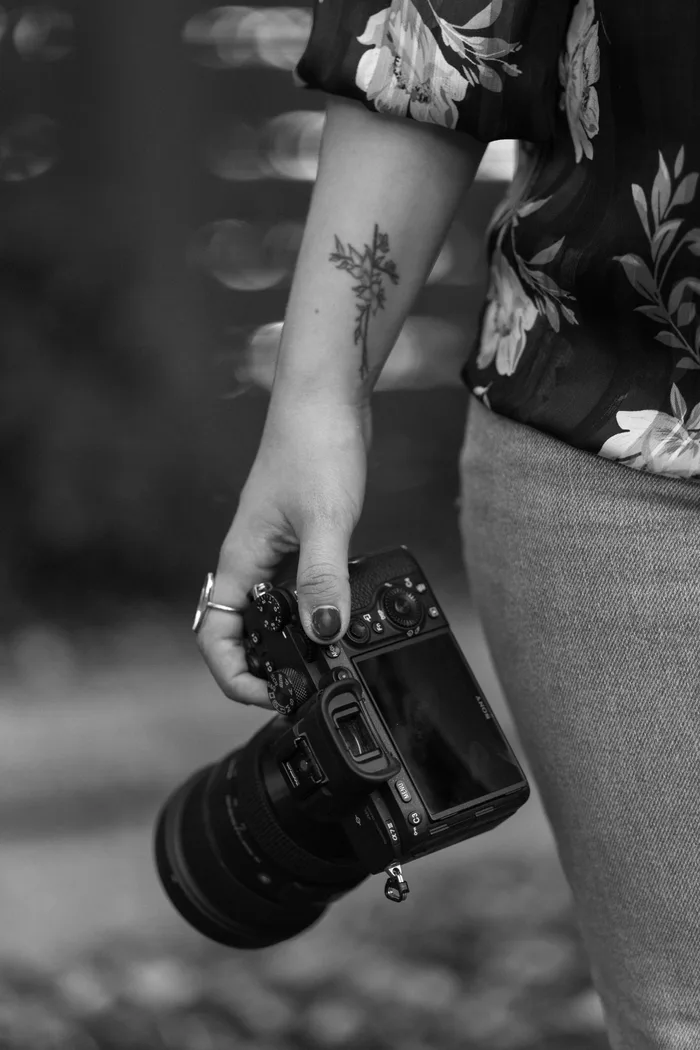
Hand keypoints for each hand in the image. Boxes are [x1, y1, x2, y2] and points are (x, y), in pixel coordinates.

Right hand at [196, 393, 369, 708]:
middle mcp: (250, 561)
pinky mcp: (299, 540)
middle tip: (303, 687)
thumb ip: (321, 578)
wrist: (329, 400)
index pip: (216, 636)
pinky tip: (338, 616)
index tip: (272, 692)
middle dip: (262, 667)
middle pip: (240, 633)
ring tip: (324, 663)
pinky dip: (311, 611)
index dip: (234, 675)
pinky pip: (295, 591)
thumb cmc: (315, 445)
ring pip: (269, 614)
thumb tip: (322, 634)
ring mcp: (274, 551)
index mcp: (240, 560)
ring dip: (288, 642)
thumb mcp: (323, 519)